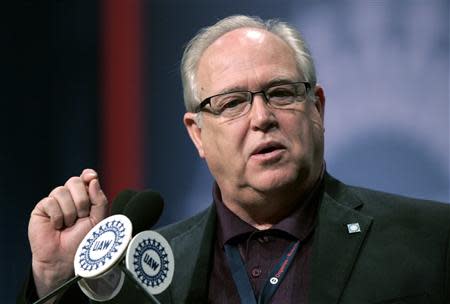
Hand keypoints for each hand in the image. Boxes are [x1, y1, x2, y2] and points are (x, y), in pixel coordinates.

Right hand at [28, 169, 108, 298]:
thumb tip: (92, 179)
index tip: (91, 177)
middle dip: (82, 200)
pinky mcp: (42, 208)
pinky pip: (50, 201)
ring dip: (70, 211)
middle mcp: (70, 197)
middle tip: (82, 216)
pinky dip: (57, 215)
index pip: (86, 177)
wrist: (66, 258)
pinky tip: (57, 226)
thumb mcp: (98, 220)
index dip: (88, 175)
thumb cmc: (83, 241)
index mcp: (85, 197)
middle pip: (75, 181)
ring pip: (62, 191)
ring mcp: (55, 201)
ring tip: (69, 225)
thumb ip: (99, 200)